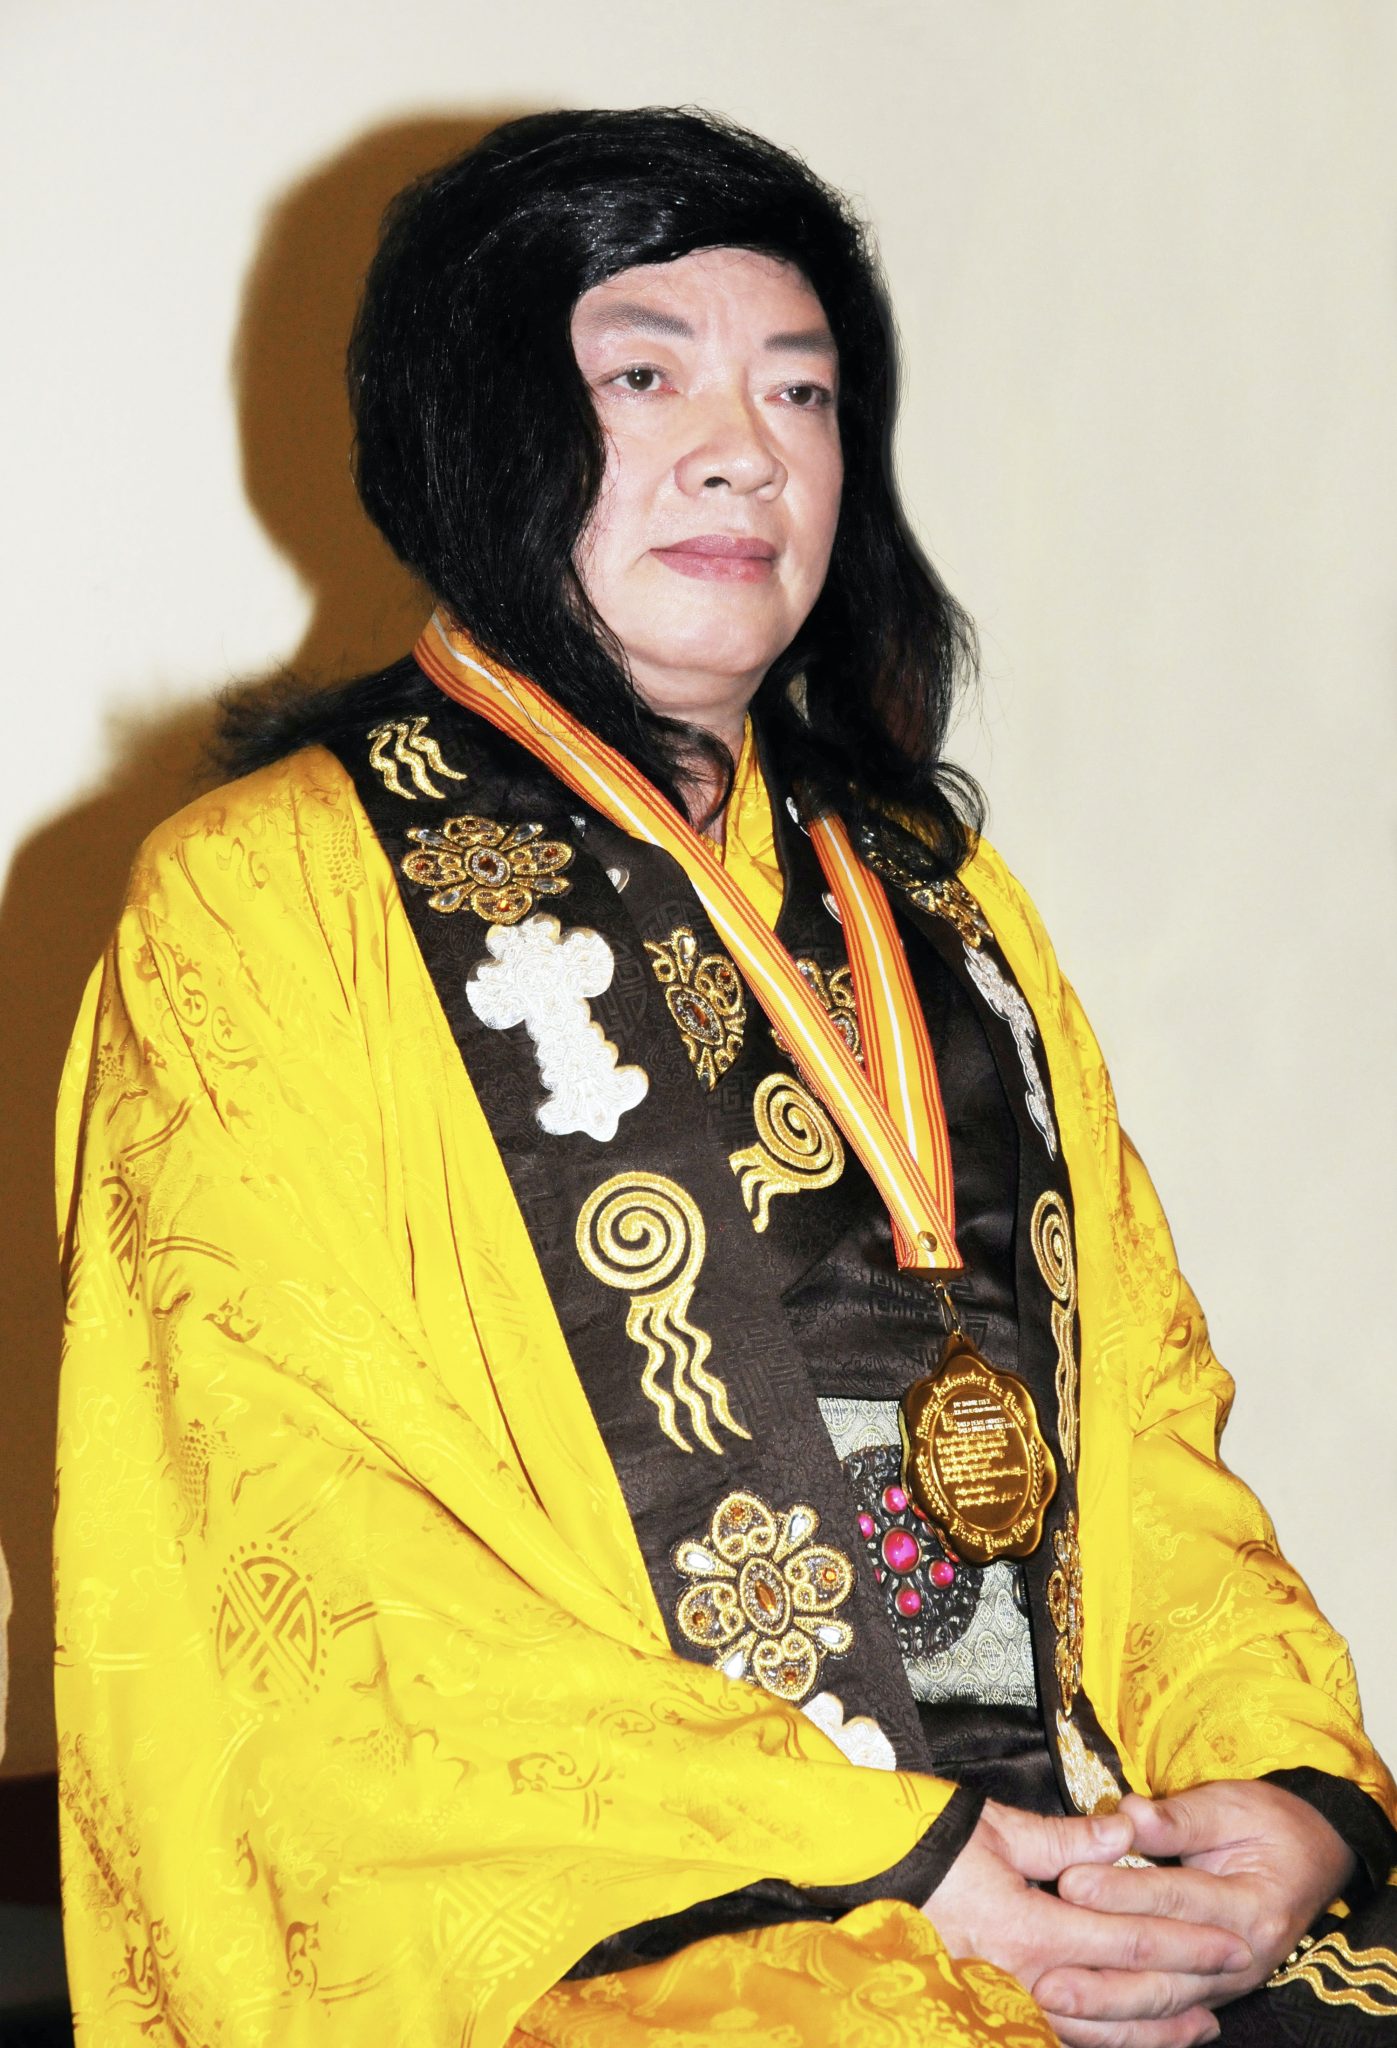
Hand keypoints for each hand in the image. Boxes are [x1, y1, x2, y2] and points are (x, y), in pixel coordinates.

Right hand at [923, 1800, 1250, 2047]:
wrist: (856, 1867)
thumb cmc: (926, 1838)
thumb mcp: (999, 1826)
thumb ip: (1069, 1839)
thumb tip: (1127, 1833)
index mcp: (1030, 1928)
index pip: (1128, 1941)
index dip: (1185, 1941)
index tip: (1231, 1937)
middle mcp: (1022, 1978)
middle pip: (1122, 1996)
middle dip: (1184, 1988)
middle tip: (1233, 1979)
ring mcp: (1003, 2001)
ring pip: (1094, 2030)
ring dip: (1151, 2029)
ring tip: (1197, 2025)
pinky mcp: (988, 2007)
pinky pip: (1058, 2035)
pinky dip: (1102, 2039)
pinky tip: (1129, 2036)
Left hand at [1035, 1779, 1354, 2044]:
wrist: (1312, 1857)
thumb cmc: (1266, 1823)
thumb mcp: (1230, 1805)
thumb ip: (1179, 1816)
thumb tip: (1127, 1813)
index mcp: (1250, 1905)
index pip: (1177, 1899)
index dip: (1122, 1891)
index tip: (1070, 1882)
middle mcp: (1241, 1957)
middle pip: (1166, 1973)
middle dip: (1102, 1978)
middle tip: (1046, 1975)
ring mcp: (1226, 1984)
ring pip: (1161, 2004)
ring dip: (1104, 2008)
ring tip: (1052, 2001)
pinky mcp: (1208, 1992)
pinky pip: (1162, 2016)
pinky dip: (1123, 2024)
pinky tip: (1081, 2025)